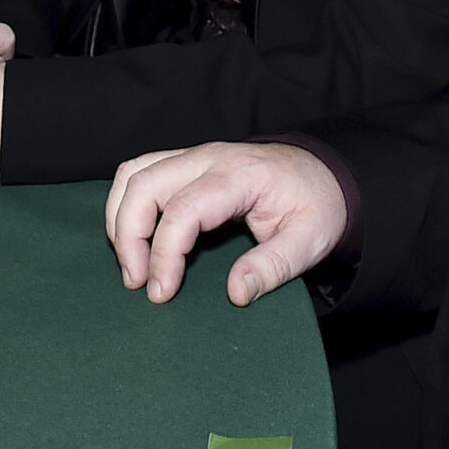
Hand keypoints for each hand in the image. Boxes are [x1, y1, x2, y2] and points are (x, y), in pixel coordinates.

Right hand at [104, 142, 349, 307]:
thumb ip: (274, 267)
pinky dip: (127, 203)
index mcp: (240, 175)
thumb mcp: (310, 241)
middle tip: (138, 283)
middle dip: (128, 236)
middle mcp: (211, 158)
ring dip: (121, 218)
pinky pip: (142, 172)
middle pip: (145, 184)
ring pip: (134, 172)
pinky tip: (135, 237)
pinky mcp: (189, 163)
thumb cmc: (318, 206)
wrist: (327, 175)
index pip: (183, 210)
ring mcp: (196, 156)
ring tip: (131, 263)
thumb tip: (236, 292)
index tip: (162, 292)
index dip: (164, 253)